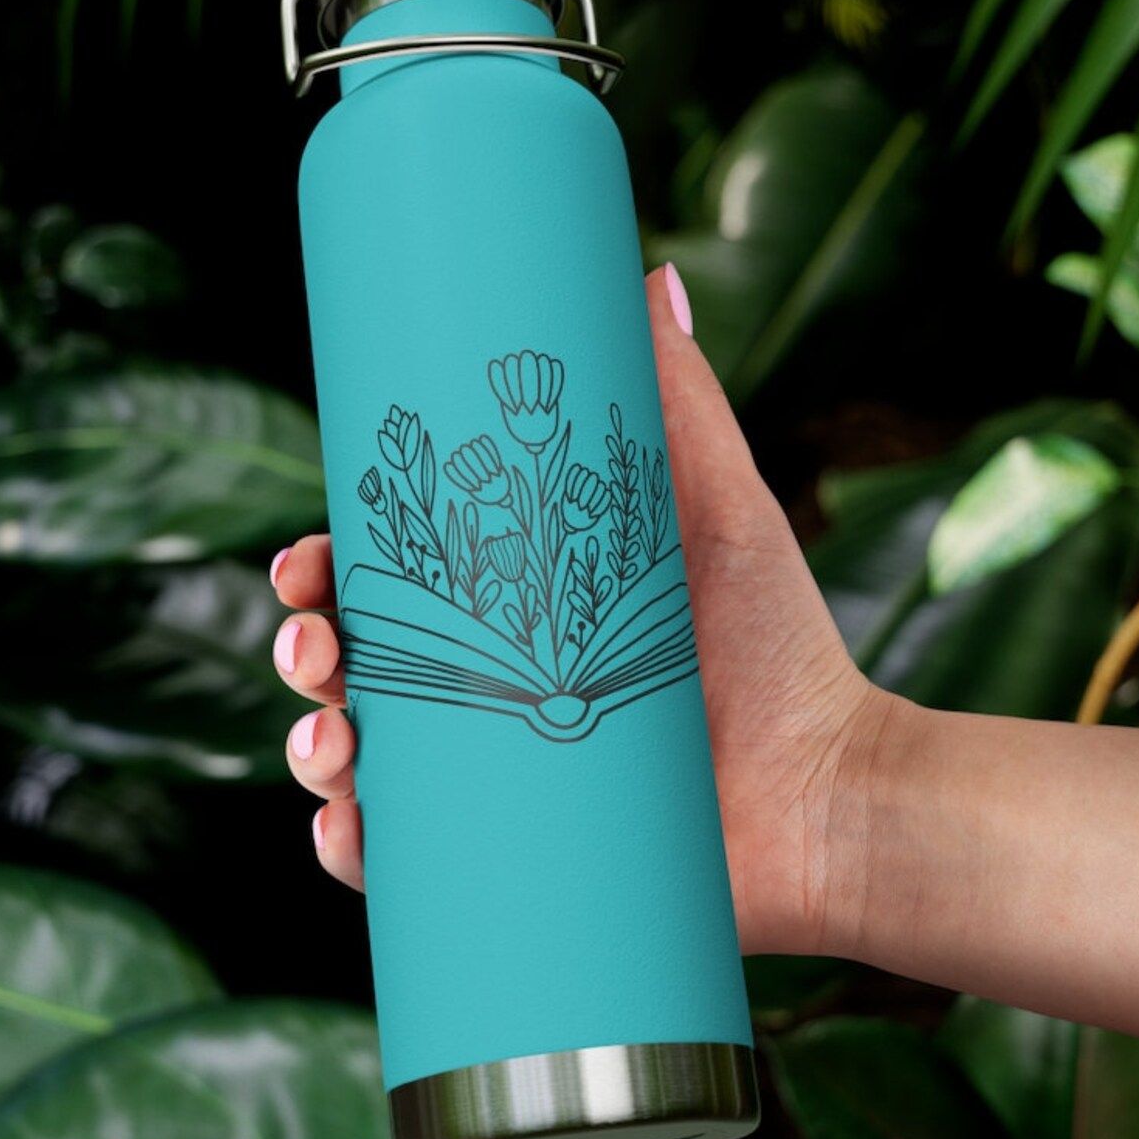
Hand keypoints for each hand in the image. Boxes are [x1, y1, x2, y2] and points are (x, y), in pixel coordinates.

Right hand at [269, 265, 891, 956]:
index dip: (326, 572)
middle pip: (355, 669)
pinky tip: (345, 833)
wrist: (833, 794)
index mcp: (515, 613)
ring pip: (359, 765)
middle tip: (314, 648)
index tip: (304, 561)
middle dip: (307, 653)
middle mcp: (489, 695)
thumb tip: (648, 271)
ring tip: (332, 744)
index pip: (390, 584)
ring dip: (311, 751)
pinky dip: (350, 853)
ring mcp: (494, 786)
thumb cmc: (780, 646)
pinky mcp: (511, 867)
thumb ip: (678, 397)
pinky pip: (403, 867)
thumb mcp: (716, 509)